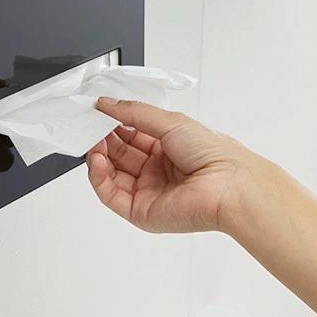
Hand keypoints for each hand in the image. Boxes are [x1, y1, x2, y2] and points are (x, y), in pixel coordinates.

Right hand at [86, 98, 267, 233]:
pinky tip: (98, 161)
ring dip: (98, 158)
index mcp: (167, 147)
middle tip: (89, 126)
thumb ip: (134, 113)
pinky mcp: (141, 211)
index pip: (130, 134)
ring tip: (92, 143)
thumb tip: (107, 104)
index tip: (96, 112)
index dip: (112, 124)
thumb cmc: (212, 154)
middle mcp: (157, 170)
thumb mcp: (170, 121)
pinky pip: (111, 195)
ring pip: (111, 175)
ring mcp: (148, 191)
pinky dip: (99, 178)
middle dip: (102, 139)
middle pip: (118, 154)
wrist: (228, 185)